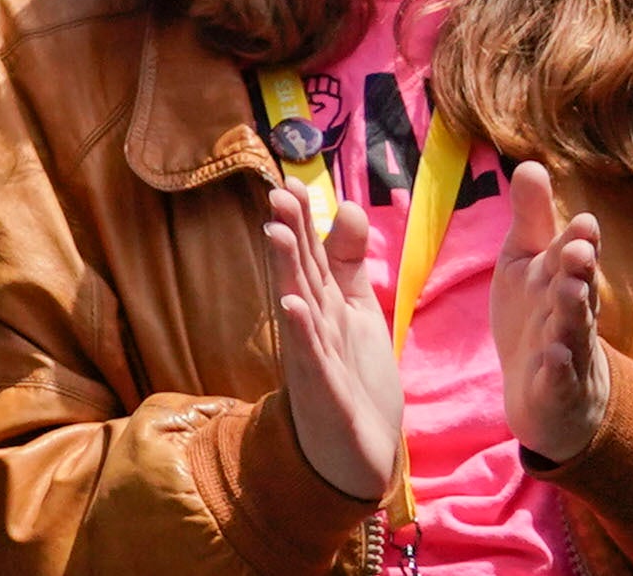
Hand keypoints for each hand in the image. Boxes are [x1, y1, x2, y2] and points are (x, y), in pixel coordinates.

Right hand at [265, 176, 402, 504]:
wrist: (357, 450)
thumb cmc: (352, 376)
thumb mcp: (357, 310)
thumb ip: (350, 261)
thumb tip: (346, 206)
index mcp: (321, 303)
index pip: (308, 254)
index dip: (301, 220)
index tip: (290, 182)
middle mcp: (310, 323)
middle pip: (299, 271)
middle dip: (289, 233)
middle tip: (278, 194)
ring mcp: (313, 355)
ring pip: (299, 305)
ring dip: (286, 270)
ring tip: (275, 233)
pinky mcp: (323, 388)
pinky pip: (310, 356)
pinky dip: (301, 331)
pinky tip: (293, 305)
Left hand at [496, 160, 613, 467]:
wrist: (546, 394)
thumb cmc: (537, 315)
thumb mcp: (528, 263)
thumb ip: (532, 219)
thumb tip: (531, 163)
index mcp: (561, 281)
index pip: (571, 258)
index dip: (578, 241)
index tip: (585, 221)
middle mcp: (570, 315)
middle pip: (577, 290)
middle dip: (580, 270)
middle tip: (580, 250)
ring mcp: (567, 353)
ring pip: (572, 332)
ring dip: (572, 312)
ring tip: (571, 291)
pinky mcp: (554, 389)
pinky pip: (557, 379)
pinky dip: (558, 368)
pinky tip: (555, 357)